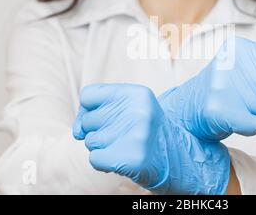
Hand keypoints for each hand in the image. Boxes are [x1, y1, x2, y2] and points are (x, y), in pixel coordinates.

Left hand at [73, 84, 229, 194]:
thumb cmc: (146, 133)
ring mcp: (137, 135)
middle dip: (98, 132)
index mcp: (137, 93)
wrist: (178, 159)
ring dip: (102, 148)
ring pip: (90, 141)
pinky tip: (121, 160)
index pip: (87, 96)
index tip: (101, 118)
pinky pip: (94, 159)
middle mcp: (138, 111)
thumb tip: (76, 131)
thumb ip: (97, 110)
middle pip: (88, 120)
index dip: (87, 110)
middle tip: (123, 135)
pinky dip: (103, 162)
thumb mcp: (130, 109)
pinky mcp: (132, 158)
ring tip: (125, 147)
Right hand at [158, 37, 255, 141]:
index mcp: (239, 47)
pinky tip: (235, 118)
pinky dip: (249, 126)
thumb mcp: (254, 73)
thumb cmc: (230, 88)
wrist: (190, 108)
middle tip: (248, 98)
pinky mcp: (218, 111)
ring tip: (240, 107)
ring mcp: (222, 87)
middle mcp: (229, 63)